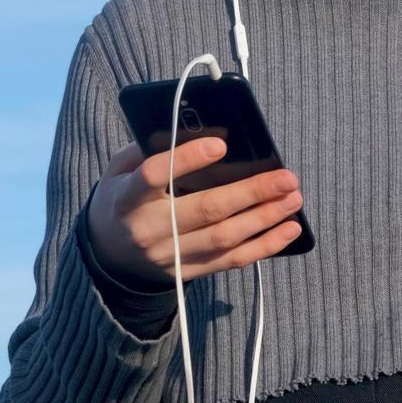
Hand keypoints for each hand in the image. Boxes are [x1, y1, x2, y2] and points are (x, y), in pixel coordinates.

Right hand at [84, 137, 303, 287]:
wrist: (107, 255)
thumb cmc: (123, 198)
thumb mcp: (122, 169)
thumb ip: (153, 148)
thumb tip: (205, 130)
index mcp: (127, 198)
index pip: (154, 176)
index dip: (187, 160)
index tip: (220, 144)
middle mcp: (149, 230)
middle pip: (205, 211)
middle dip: (251, 192)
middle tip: (286, 177)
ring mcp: (170, 256)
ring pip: (224, 239)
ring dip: (264, 218)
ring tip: (293, 200)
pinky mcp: (188, 272)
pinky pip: (230, 261)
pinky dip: (264, 246)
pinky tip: (289, 230)